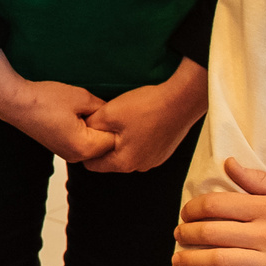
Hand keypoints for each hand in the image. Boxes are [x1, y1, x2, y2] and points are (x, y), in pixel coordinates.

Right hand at [0, 54, 115, 164]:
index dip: (117, 125)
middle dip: (108, 129)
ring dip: (96, 130)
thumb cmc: (46, 99)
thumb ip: (104, 108)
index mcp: (84, 147)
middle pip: (105, 147)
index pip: (115, 141)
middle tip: (104, 109)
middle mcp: (76, 157)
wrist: (16, 102)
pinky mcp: (61, 149)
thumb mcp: (82, 98)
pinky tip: (79, 116)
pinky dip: (86, 132)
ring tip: (90, 111)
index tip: (116, 110)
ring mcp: (67, 154)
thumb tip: (116, 113)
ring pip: (94, 146)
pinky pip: (82, 144)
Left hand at [80, 59, 206, 173]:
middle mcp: (140, 167)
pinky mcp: (164, 151)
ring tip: (122, 119)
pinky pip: (142, 147)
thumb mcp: (109, 113)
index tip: (85, 132)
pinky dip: (136, 137)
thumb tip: (82, 131)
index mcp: (124, 163)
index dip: (85, 148)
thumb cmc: (147, 107)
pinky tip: (139, 120)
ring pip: (126, 152)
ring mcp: (154, 160)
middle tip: (104, 121)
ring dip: (121, 139)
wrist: (182, 99)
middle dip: (103, 143)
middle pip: (110, 159)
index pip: (92, 165)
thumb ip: (91, 127)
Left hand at [175, 158, 265, 265]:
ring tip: (178, 261)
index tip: (186, 214)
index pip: (217, 205)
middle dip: (187, 235)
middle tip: (178, 236)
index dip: (194, 209)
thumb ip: (258, 180)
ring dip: (192, 260)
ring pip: (221, 261)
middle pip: (213, 233)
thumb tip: (228, 164)